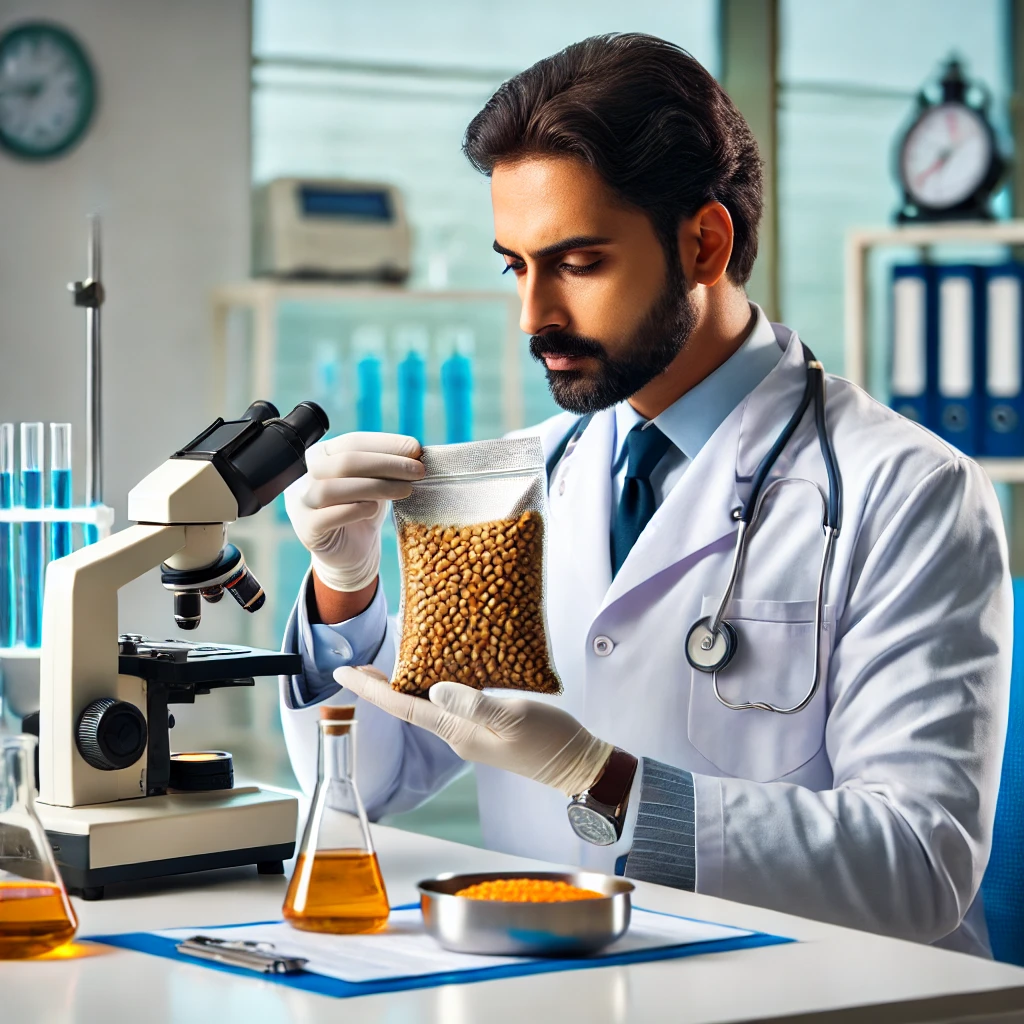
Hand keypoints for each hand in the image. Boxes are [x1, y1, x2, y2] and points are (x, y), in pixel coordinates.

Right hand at [285, 433, 422, 592]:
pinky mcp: (306, 528)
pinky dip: (352, 510)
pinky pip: (324, 517)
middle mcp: (307, 474)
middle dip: (386, 464)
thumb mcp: (377, 482)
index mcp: (323, 455)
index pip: (353, 442)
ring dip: (374, 487)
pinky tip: (373, 509)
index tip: (416, 449)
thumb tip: (416, 452)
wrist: (352, 552)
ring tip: (405, 490)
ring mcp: (302, 502)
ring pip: (331, 488)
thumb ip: (388, 467)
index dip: (386, 444)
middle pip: (344, 462)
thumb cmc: (364, 511)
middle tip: (417, 471)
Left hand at [338, 667, 613, 796]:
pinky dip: (435, 685)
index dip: (370, 690)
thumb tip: (434, 687)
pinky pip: (450, 703)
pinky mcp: (486, 727)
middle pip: (408, 706)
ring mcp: (470, 732)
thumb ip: (474, 703)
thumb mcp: (512, 717)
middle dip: (380, 687)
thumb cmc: (549, 741)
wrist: (577, 765)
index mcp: (457, 731)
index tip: (341, 672)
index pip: (403, 707)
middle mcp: (457, 733)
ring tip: (390, 660)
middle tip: (358, 663)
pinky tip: (440, 671)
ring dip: (406, 685)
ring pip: (427, 704)